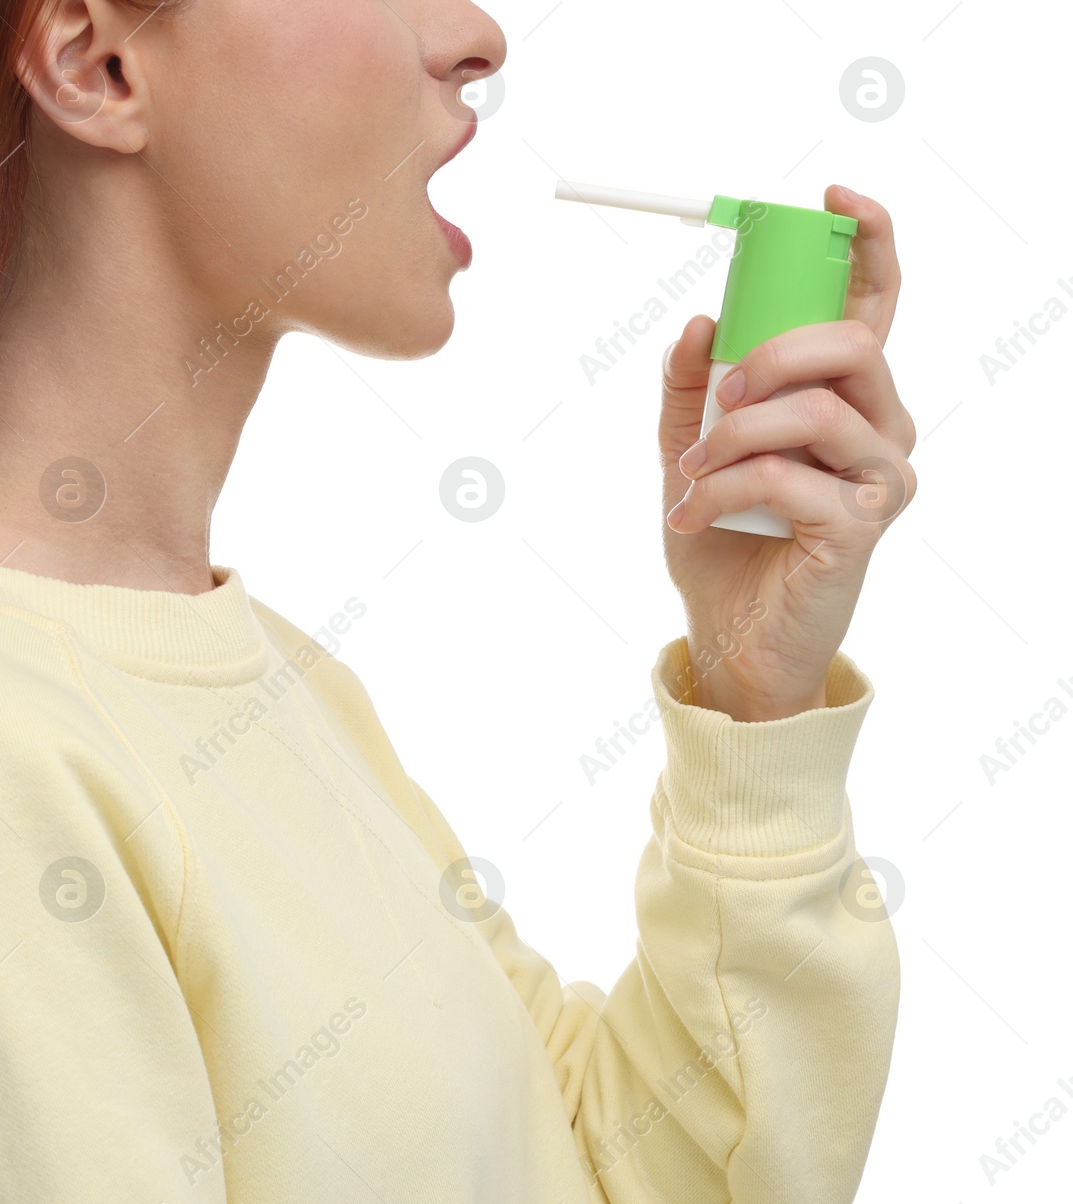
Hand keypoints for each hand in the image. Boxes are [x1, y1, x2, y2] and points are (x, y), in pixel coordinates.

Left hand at [657, 185, 917, 721]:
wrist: (732, 638)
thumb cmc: (724, 542)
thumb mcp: (690, 452)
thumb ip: (693, 390)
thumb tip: (698, 322)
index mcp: (846, 396)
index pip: (875, 304)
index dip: (868, 240)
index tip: (829, 197)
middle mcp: (881, 426)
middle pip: (851, 343)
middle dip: (771, 354)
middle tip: (718, 395)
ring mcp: (883, 475)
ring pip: (813, 409)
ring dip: (730, 435)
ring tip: (689, 473)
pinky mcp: (864, 524)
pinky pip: (781, 474)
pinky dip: (719, 488)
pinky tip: (691, 514)